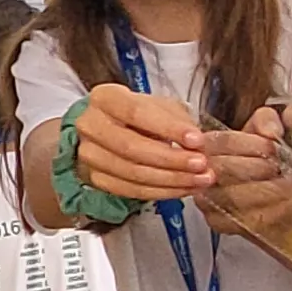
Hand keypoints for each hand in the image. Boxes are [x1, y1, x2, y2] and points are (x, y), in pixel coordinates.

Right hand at [66, 85, 212, 201]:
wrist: (110, 132)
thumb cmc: (138, 116)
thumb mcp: (158, 106)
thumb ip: (177, 120)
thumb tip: (197, 143)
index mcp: (105, 98)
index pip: (136, 113)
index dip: (168, 128)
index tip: (197, 140)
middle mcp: (90, 125)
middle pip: (132, 147)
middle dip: (172, 159)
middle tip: (201, 165)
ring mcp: (90, 155)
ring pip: (133, 174)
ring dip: (172, 180)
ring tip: (200, 180)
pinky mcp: (96, 179)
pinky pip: (131, 191)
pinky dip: (162, 192)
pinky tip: (184, 189)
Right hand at [192, 110, 291, 240]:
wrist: (272, 188)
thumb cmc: (263, 154)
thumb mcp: (265, 128)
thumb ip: (267, 121)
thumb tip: (270, 132)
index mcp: (207, 146)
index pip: (221, 142)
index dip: (249, 144)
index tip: (273, 146)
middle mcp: (200, 172)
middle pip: (225, 170)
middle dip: (258, 168)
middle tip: (284, 168)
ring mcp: (207, 200)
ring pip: (235, 198)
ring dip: (269, 191)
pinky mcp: (220, 223)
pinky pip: (245, 221)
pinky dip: (274, 212)